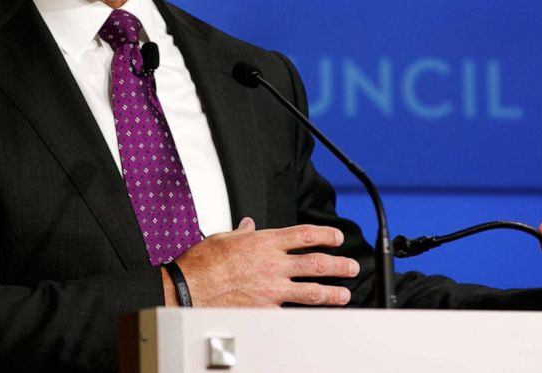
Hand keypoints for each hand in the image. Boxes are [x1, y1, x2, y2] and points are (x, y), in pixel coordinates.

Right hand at [168, 217, 359, 306]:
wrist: (190, 288)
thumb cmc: (202, 263)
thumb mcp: (222, 238)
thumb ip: (241, 232)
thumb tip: (247, 225)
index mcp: (264, 242)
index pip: (304, 235)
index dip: (326, 235)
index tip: (337, 237)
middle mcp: (273, 264)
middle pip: (317, 262)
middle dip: (339, 264)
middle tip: (351, 266)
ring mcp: (272, 288)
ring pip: (312, 289)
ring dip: (332, 292)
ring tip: (344, 293)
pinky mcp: (266, 309)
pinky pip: (291, 312)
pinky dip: (304, 314)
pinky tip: (315, 316)